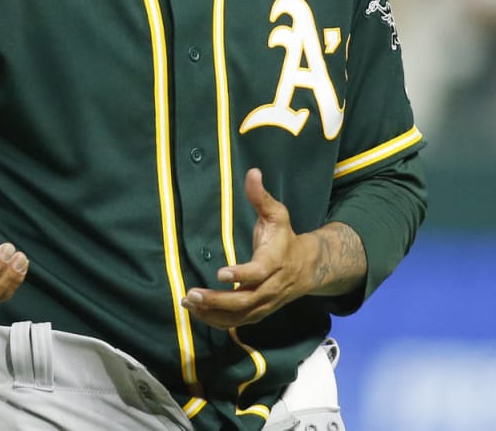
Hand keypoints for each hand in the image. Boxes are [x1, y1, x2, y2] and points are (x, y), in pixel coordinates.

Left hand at [182, 168, 310, 329]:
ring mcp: (266, 303)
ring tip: (188, 303)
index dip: (242, 274)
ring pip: (241, 315)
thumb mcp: (277, 214)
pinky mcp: (260, 312)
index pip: (260, 271)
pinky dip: (217, 321)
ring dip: (213, 313)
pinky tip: (196, 312)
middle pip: (246, 300)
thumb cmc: (285, 237)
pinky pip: (238, 322)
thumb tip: (252, 172)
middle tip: (192, 293)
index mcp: (276, 261)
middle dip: (218, 300)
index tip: (221, 273)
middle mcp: (272, 286)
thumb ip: (261, 196)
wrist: (307, 267)